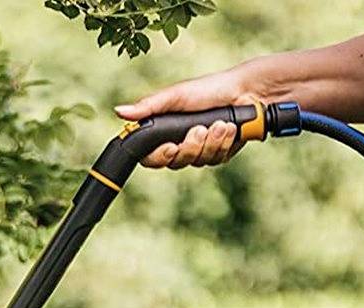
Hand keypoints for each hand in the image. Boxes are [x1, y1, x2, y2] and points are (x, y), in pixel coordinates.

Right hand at [115, 67, 257, 168]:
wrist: (244, 92)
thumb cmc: (208, 89)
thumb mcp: (175, 96)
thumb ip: (148, 107)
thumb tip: (119, 112)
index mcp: (166, 131)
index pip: (152, 157)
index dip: (159, 157)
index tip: (169, 147)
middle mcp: (181, 143)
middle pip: (176, 163)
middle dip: (191, 146)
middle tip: (200, 128)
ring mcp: (200, 151)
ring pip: (198, 162)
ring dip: (210, 142)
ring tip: (220, 124)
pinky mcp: (219, 154)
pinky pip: (215, 160)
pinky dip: (223, 143)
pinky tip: (229, 128)